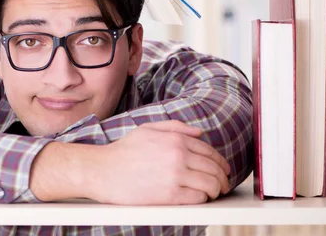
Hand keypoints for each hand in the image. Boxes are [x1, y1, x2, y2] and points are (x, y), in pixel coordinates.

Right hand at [85, 120, 230, 204]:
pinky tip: (198, 198)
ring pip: (211, 184)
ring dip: (216, 190)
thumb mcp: (147, 129)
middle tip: (223, 185)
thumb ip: (175, 127)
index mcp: (174, 139)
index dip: (220, 162)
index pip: (209, 151)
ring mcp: (174, 176)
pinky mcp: (169, 195)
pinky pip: (198, 198)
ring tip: (213, 193)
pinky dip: (203, 199)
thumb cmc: (122, 151)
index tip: (222, 170)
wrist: (102, 171)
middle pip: (214, 169)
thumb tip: (199, 132)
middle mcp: (178, 156)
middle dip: (223, 178)